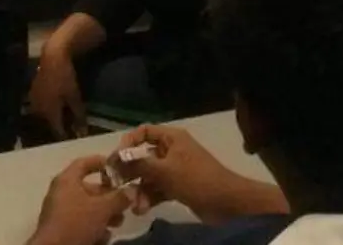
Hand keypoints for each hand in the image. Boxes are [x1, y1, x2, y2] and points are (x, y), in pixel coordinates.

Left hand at [28, 156, 130, 244]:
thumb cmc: (76, 223)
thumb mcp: (102, 209)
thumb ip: (119, 197)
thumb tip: (132, 190)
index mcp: (67, 180)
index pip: (84, 162)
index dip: (102, 162)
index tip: (119, 167)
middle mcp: (61, 193)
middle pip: (90, 189)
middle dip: (110, 197)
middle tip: (125, 204)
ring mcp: (60, 212)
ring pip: (88, 208)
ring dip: (105, 215)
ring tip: (118, 224)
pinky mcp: (62, 229)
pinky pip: (81, 223)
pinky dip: (94, 228)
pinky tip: (104, 237)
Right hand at [29, 52, 87, 139]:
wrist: (52, 59)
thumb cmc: (65, 78)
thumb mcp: (75, 97)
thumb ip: (79, 116)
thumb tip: (83, 133)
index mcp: (49, 114)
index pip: (57, 132)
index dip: (66, 136)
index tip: (73, 139)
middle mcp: (38, 111)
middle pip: (49, 125)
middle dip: (59, 127)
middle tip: (69, 128)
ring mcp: (33, 102)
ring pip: (43, 116)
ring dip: (52, 118)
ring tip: (62, 118)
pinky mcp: (32, 93)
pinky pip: (40, 107)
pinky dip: (47, 109)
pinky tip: (54, 106)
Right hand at [117, 125, 285, 223]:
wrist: (226, 203)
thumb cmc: (196, 179)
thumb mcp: (165, 171)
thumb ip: (138, 164)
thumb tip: (115, 159)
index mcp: (172, 138)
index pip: (144, 132)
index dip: (128, 142)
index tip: (116, 159)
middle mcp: (172, 150)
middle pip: (144, 156)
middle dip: (131, 173)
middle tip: (117, 186)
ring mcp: (175, 170)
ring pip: (149, 176)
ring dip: (139, 190)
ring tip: (135, 205)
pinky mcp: (178, 187)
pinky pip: (157, 189)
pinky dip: (149, 198)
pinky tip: (142, 209)